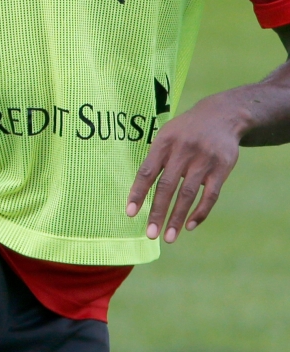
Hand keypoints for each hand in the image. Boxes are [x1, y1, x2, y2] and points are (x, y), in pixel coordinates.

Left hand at [126, 93, 246, 242]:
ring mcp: (203, 160)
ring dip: (178, 218)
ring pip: (188, 195)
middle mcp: (183, 152)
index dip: (137, 193)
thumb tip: (138, 191)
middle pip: (167, 187)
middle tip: (150, 234)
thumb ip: (155, 159)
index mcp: (164, 143)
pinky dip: (200, 212)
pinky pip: (210, 195)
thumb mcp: (166, 134)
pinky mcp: (222, 168)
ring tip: (169, 237)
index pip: (147, 172)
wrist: (221, 115)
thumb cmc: (185, 130)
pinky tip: (190, 225)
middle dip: (157, 212)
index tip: (130, 213)